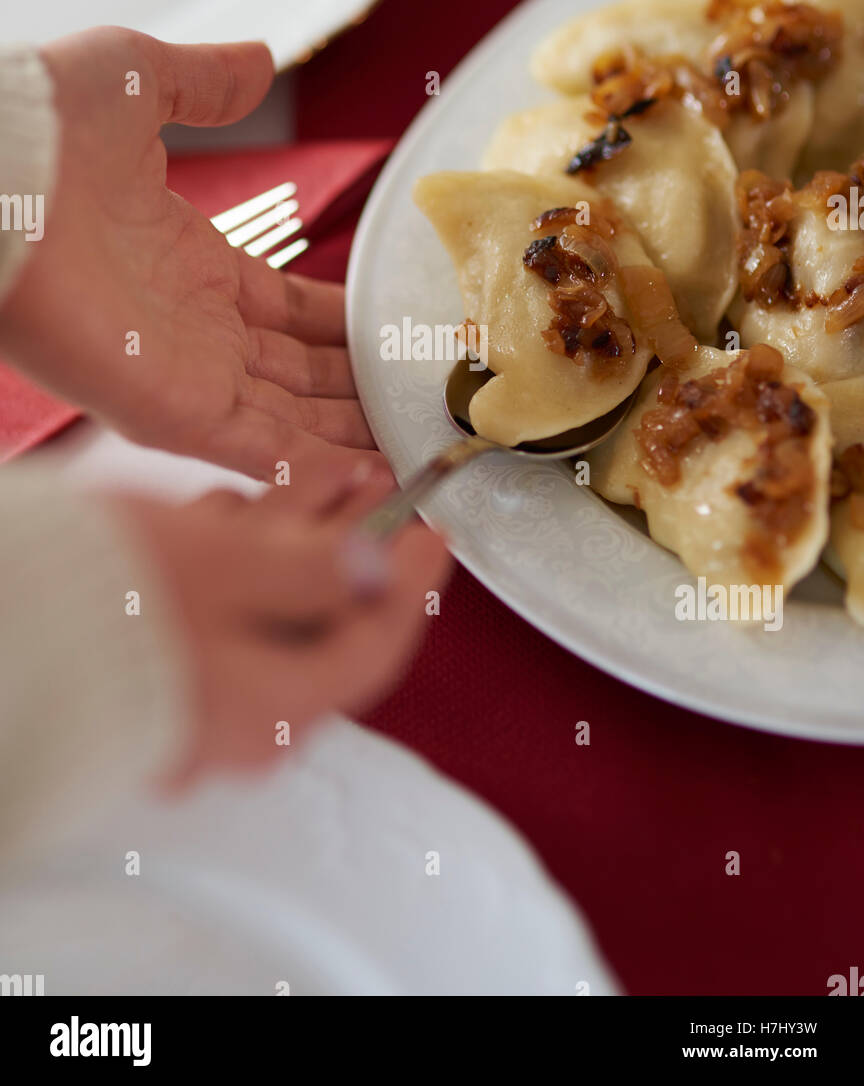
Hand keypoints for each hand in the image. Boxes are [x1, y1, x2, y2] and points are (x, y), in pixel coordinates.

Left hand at [0, 26, 375, 478]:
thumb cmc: (47, 126)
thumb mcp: (141, 79)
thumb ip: (207, 81)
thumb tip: (260, 62)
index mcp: (194, 262)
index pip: (290, 307)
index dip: (344, 323)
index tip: (395, 333)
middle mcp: (195, 328)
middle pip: (299, 372)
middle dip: (359, 386)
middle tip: (425, 399)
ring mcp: (186, 374)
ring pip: (292, 418)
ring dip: (353, 433)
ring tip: (420, 446)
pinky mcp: (173, 412)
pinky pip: (262, 451)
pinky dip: (320, 469)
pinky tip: (379, 478)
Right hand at [121, 447, 450, 782]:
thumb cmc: (100, 603)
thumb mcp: (227, 568)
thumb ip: (316, 572)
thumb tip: (377, 571)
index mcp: (275, 709)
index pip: (376, 645)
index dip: (413, 580)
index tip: (432, 526)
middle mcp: (241, 720)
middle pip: (324, 624)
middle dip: (350, 542)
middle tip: (373, 481)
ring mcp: (195, 700)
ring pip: (269, 612)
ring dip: (296, 540)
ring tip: (313, 476)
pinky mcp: (157, 673)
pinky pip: (220, 616)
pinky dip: (238, 561)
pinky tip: (239, 507)